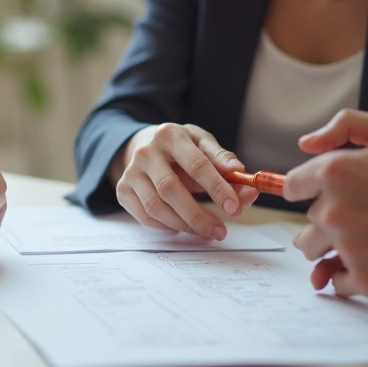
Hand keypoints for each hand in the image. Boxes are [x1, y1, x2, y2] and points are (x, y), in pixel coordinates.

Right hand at [111, 123, 258, 239]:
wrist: (142, 145)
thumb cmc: (180, 147)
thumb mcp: (202, 143)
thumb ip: (224, 162)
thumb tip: (245, 182)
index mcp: (170, 135)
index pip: (196, 164)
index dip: (216, 187)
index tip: (234, 207)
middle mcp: (146, 152)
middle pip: (170, 189)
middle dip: (198, 215)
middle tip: (220, 231)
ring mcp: (131, 172)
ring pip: (156, 207)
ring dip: (184, 225)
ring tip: (206, 231)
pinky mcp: (122, 190)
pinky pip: (145, 216)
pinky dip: (166, 226)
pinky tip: (182, 226)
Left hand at [283, 109, 367, 317]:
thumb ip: (346, 126)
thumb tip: (306, 142)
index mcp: (336, 172)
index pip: (292, 186)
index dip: (308, 190)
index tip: (325, 195)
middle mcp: (335, 210)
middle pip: (309, 219)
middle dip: (331, 218)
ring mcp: (347, 248)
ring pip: (315, 251)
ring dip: (333, 248)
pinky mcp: (364, 281)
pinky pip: (338, 280)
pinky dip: (353, 275)